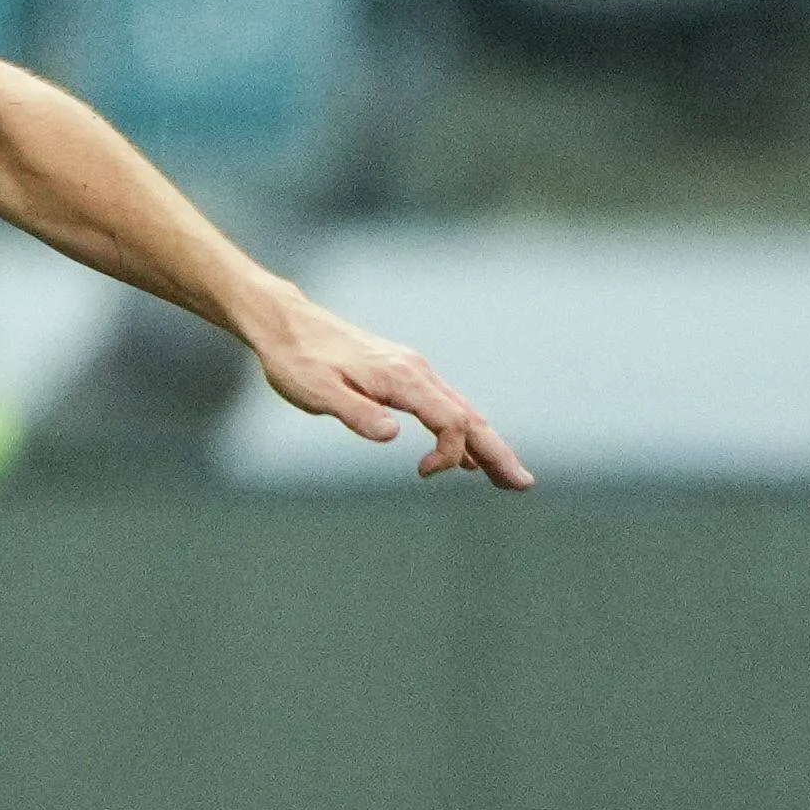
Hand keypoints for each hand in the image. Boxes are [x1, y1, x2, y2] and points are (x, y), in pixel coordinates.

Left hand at [245, 287, 532, 487]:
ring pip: (461, 410)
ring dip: (486, 445)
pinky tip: (466, 455)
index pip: (449, 420)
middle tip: (523, 486)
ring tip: (507, 477)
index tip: (422, 473)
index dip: (449, 452)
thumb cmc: (297, 360)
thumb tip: (393, 435)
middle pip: (470, 416)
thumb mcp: (317, 391)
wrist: (286, 324)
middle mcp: (416, 371)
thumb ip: (356, 413)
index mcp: (402, 378)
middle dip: (497, 453)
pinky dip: (462, 431)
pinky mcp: (402, 374)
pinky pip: (444, 406)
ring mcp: (412, 371)